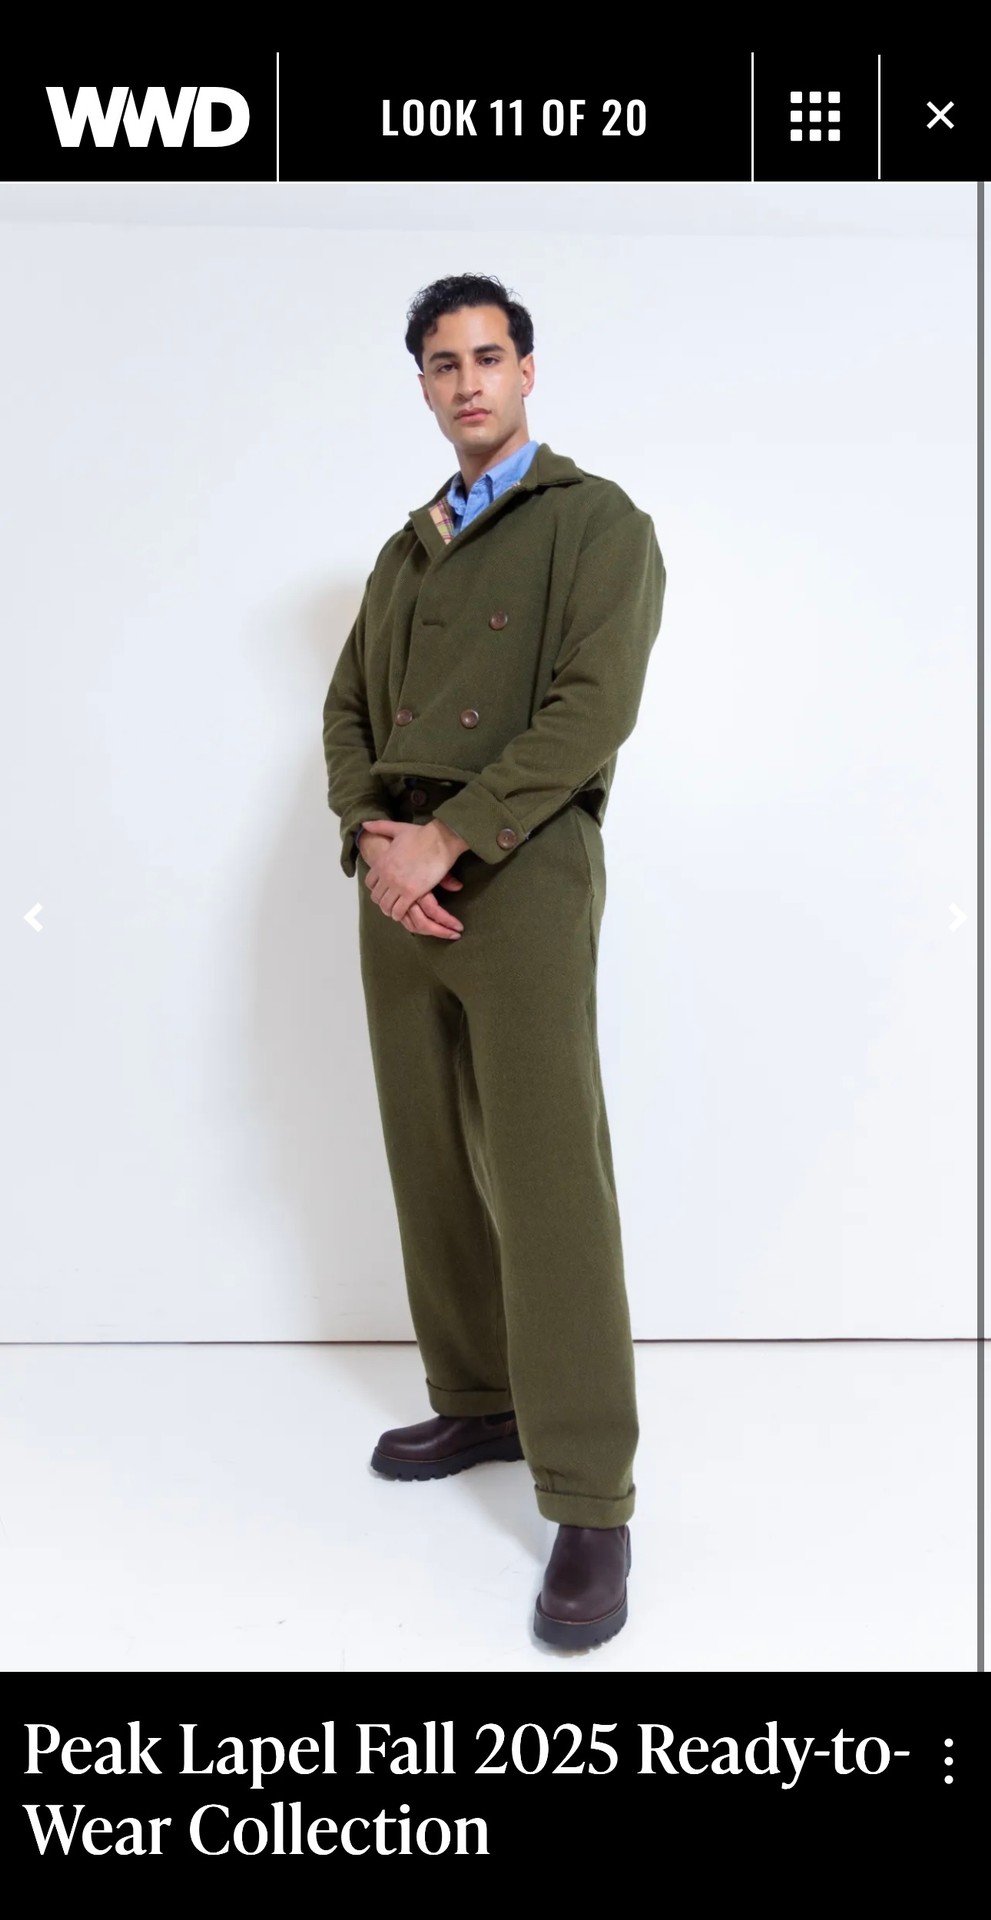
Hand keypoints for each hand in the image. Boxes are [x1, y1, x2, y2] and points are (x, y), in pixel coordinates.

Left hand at [358, 824, 465, 938]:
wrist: (440, 839)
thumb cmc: (421, 834)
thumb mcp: (397, 829)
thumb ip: (379, 827)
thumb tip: (365, 823)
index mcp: (382, 862)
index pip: (370, 883)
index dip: (376, 888)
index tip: (384, 890)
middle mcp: (387, 875)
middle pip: (376, 897)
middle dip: (383, 901)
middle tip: (390, 903)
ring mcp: (398, 885)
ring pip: (386, 906)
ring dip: (390, 910)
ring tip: (396, 911)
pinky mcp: (412, 893)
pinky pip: (399, 910)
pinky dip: (399, 914)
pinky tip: (403, 913)